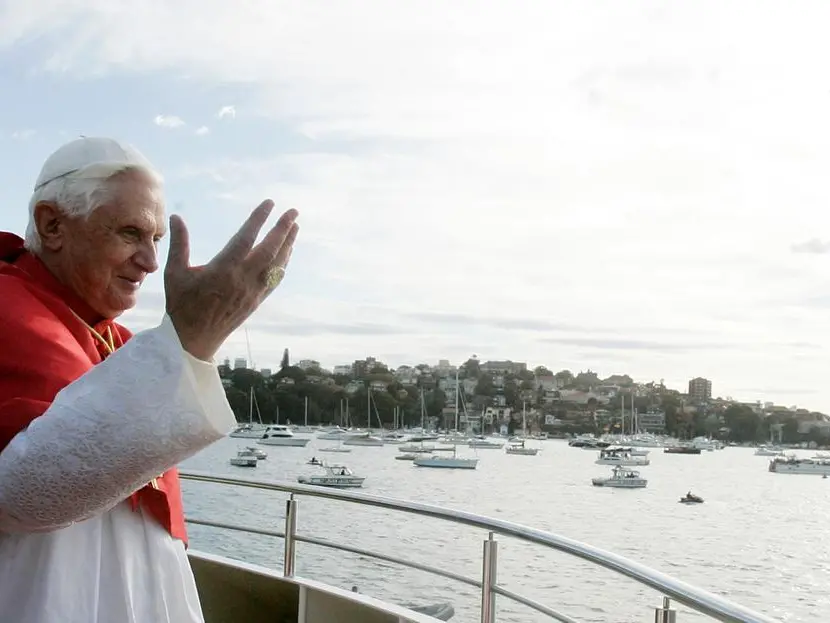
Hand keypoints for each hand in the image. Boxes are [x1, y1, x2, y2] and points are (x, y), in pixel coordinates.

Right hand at [163, 200, 298, 360]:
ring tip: (295, 226)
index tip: (269, 203)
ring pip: (276, 264)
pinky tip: (287, 252)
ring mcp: (252, 291)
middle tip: (293, 211)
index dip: (258, 219)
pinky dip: (283, 263)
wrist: (194, 339)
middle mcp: (242, 280)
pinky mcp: (256, 300)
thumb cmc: (182, 304)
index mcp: (222, 270)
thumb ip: (179, 244)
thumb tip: (176, 216)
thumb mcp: (175, 273)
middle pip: (269, 249)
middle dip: (283, 229)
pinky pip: (275, 279)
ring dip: (288, 244)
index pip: (245, 238)